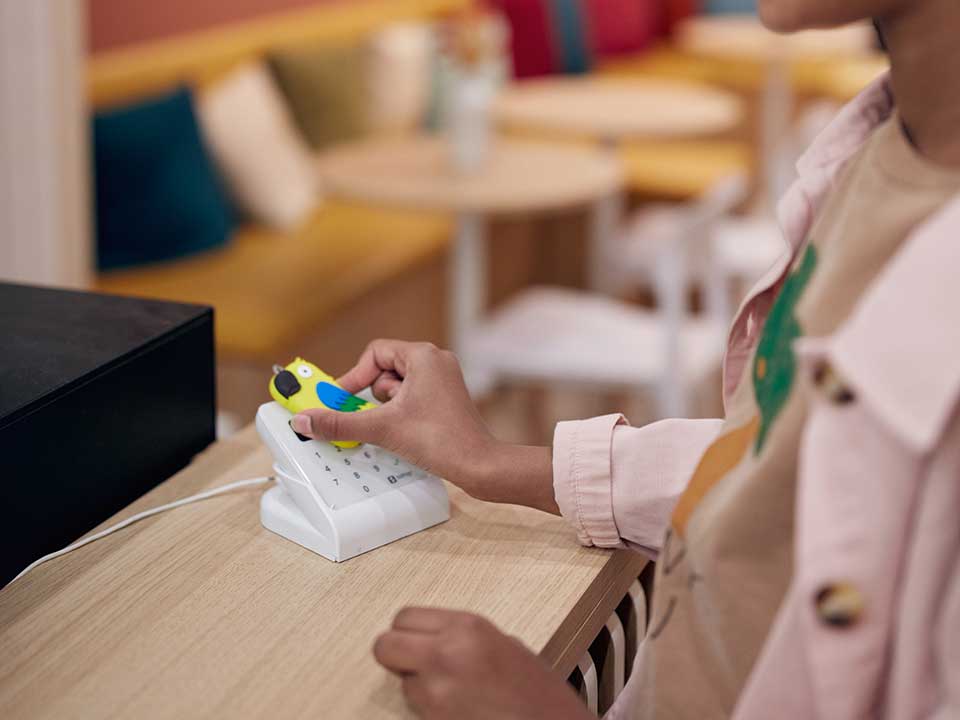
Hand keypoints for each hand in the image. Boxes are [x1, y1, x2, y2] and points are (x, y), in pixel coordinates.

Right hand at [292, 340, 557, 512]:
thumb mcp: (381, 428)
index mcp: (423, 356)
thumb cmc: (442, 440)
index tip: (339, 398)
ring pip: (398, 386)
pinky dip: (400, 412)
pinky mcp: (446, 399)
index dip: (353, 376)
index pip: (375, 353)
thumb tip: (307, 420)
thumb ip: (340, 422)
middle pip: (385, 368)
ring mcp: (443, 380)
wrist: (478, 464)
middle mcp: (436, 362)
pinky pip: (412, 397)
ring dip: (388, 407)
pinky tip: (403, 432)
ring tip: (395, 427)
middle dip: (373, 396)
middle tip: (367, 415)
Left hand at [374, 607, 592, 719]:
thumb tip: (430, 640)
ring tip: (450, 693)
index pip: (404, 617)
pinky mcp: (435, 718)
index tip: (415, 641)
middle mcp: (446, 651)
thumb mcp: (504, 645)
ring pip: (400, 681)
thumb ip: (463, 637)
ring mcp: (437, 689)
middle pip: (385, 645)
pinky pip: (414, 707)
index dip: (407, 632)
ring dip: (416, 686)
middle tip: (415, 665)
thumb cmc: (538, 691)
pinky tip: (456, 710)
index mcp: (467, 626)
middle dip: (396, 656)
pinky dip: (427, 709)